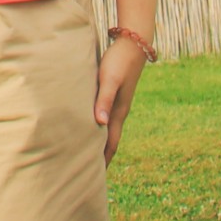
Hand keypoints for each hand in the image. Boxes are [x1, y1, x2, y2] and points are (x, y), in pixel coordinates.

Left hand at [94, 36, 148, 165]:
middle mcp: (118, 111)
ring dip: (99, 142)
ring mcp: (117, 102)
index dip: (103, 160)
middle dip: (101, 156)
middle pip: (110, 140)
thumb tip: (99, 123)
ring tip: (88, 154)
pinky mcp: (113, 93)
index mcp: (118, 112)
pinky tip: (90, 125)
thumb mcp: (109, 80)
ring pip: (107, 129)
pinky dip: (98, 126)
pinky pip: (105, 116)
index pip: (111, 143)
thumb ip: (104, 100)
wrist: (133, 43)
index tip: (95, 177)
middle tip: (89, 173)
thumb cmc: (119, 61)